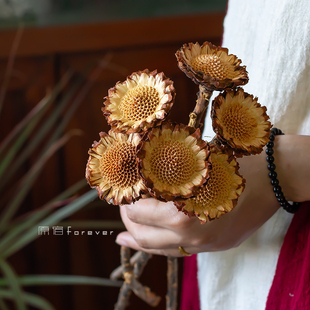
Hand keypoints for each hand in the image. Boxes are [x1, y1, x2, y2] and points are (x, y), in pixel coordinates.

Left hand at [116, 135, 308, 255]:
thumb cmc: (234, 164)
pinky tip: (146, 243)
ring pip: (159, 249)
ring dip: (140, 238)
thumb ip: (169, 174)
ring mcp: (204, 245)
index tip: (123, 193)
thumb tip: (141, 175)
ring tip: (125, 233)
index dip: (126, 202)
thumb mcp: (196, 164)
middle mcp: (191, 236)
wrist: (275, 178)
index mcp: (183, 213)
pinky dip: (159, 246)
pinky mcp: (214, 247)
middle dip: (128, 221)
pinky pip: (178, 251)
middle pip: (144, 236)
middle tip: (124, 207)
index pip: (139, 213)